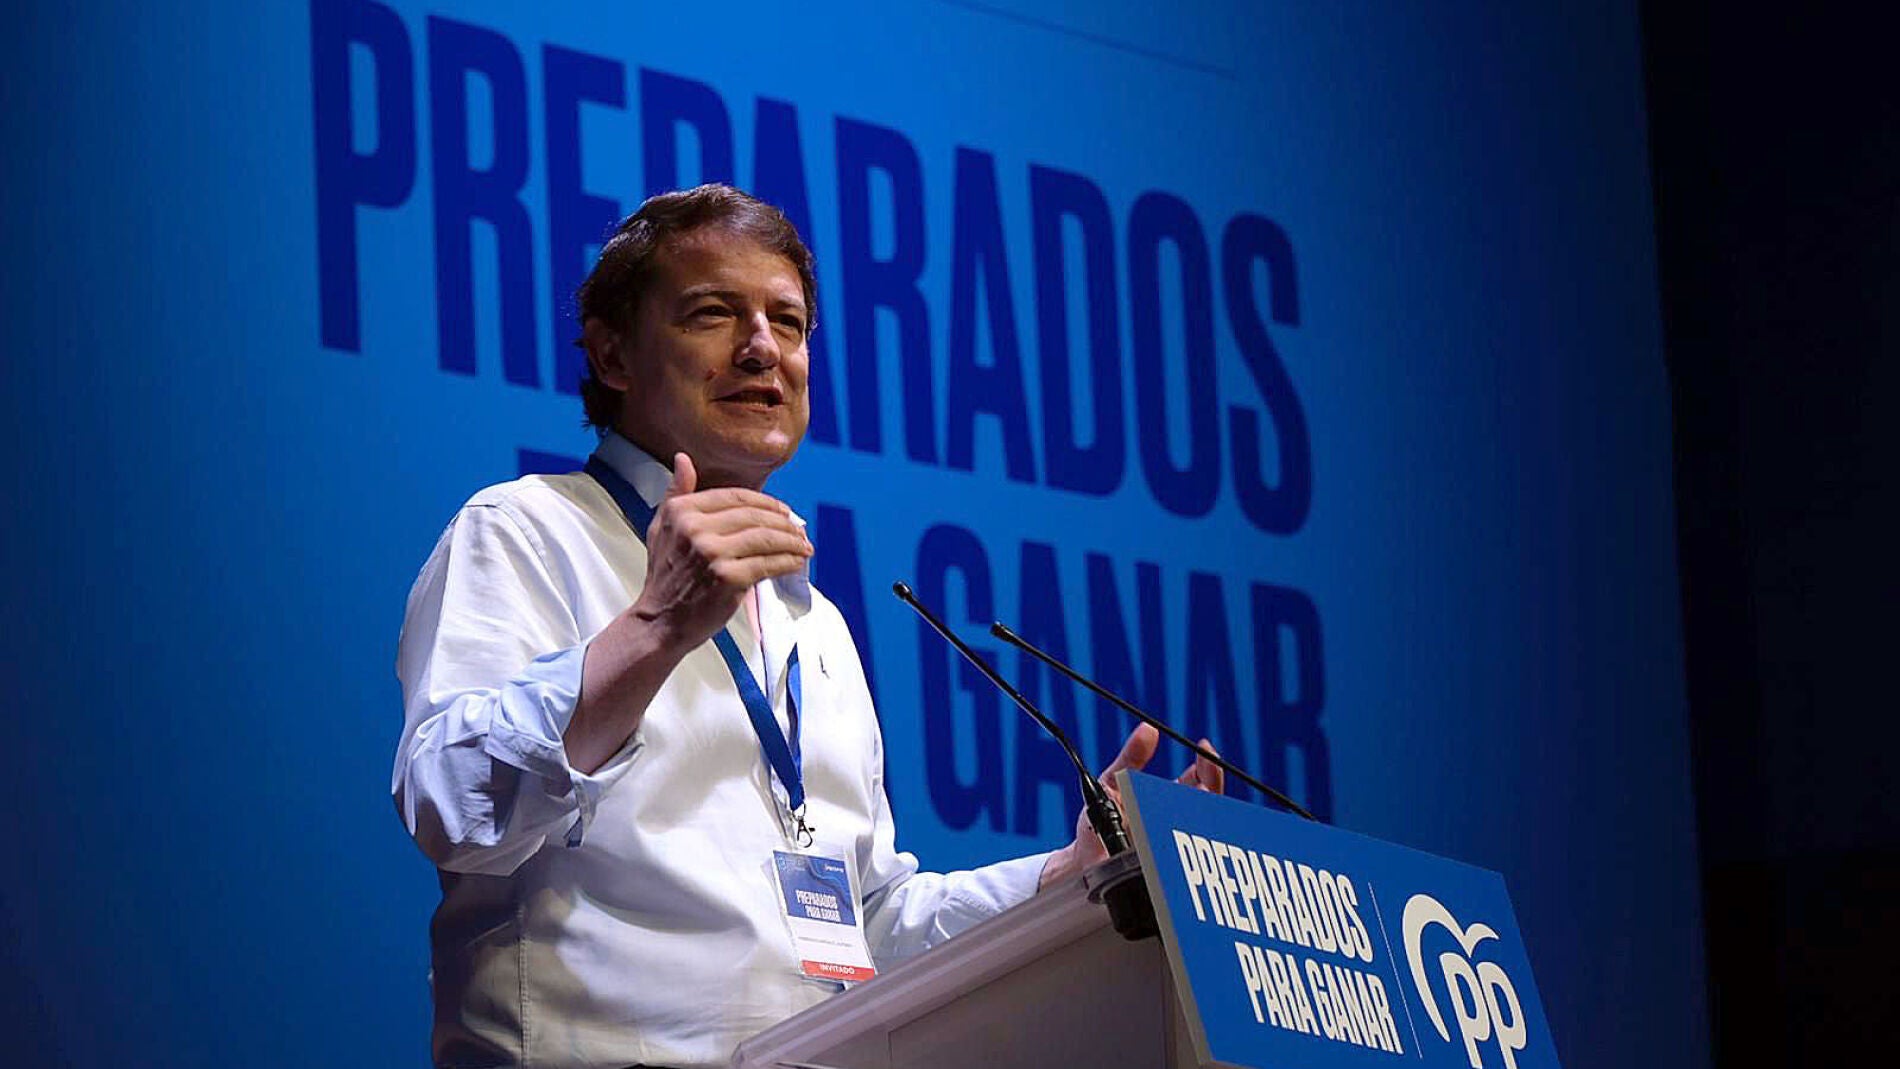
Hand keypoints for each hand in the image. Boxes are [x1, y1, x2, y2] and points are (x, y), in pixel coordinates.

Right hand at [568, 453, 812, 772]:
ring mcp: (713, 553)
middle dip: (784, 521)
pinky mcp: (729, 578)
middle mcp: (695, 528)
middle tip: (799, 528)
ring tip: (804, 546)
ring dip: (792, 541)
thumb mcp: (662, 528)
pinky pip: (769, 563)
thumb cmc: (665, 576)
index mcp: (682, 511)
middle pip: (754, 515)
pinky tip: (797, 562)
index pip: (735, 496)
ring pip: (766, 537)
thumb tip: (683, 459)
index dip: (765, 502)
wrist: (659, 622)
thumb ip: (676, 494)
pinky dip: (788, 562)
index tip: (783, 510)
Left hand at [1038, 724, 1223, 889]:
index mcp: (1170, 804)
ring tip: (1193, 804)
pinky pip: (1182, 865)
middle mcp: (1178, 827)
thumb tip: (1148, 729)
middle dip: (1211, 789)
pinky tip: (1178, 843)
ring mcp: (1173, 851)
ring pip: (1202, 835)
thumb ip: (1130, 758)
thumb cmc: (1098, 824)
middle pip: (1209, 807)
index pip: (1201, 783)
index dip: (1208, 766)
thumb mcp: (1111, 784)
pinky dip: (1186, 854)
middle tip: (1202, 779)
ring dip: (1202, 819)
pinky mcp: (1164, 875)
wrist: (1081, 864)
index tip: (1205, 750)